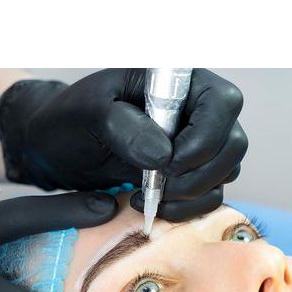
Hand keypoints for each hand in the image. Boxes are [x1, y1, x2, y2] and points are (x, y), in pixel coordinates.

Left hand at [0, 68, 247, 221]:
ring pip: (224, 174)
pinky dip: (187, 208)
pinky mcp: (188, 173)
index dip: (203, 140)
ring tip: (148, 197)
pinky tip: (154, 205)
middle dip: (197, 174)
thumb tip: (162, 155)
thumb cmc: (71, 120)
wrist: (60, 149)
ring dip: (190, 195)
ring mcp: (196, 145)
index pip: (223, 104)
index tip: (166, 164)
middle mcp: (196, 112)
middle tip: (157, 184)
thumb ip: (123, 126)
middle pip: (232, 145)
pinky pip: (208, 196)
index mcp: (179, 83)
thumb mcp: (88, 112)